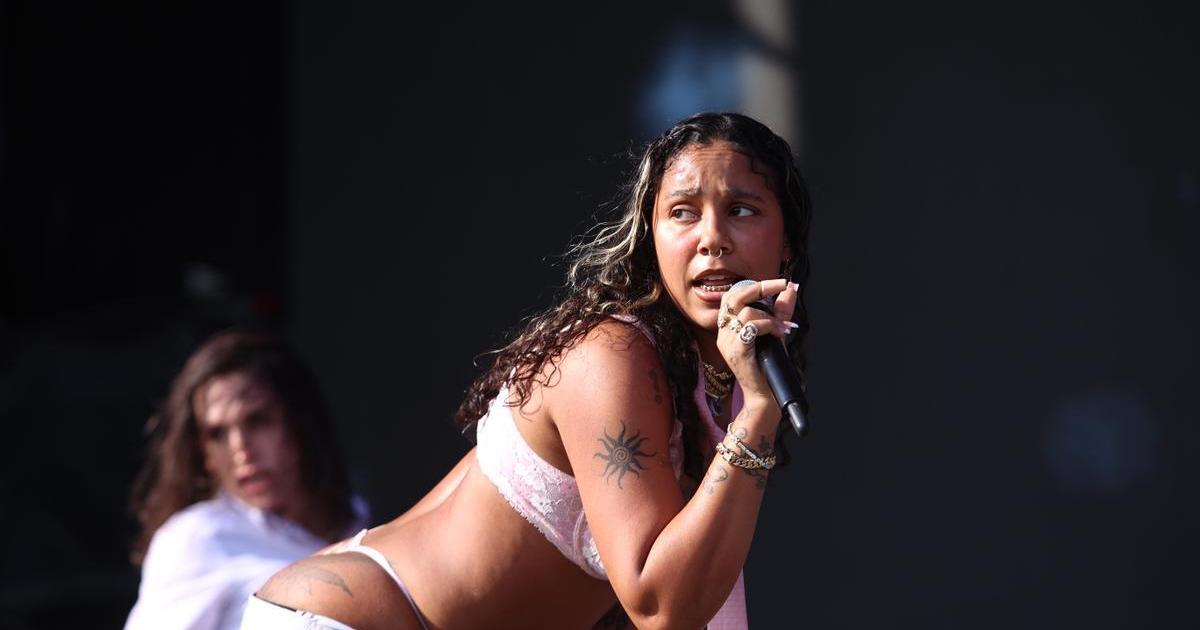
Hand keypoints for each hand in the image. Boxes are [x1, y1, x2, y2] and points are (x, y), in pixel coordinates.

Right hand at [716, 279, 798, 407]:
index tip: (777, 284)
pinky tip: (779, 333)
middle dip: (759, 288)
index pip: (732, 297)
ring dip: (770, 316)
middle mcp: (724, 334)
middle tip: (780, 286)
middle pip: (733, 298)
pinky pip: (752, 327)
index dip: (753, 286)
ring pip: (746, 313)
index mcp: (729, 328)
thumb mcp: (775, 332)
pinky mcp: (738, 352)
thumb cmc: (769, 366)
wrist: (766, 395)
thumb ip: (781, 310)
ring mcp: (728, 343)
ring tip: (782, 328)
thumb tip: (791, 288)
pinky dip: (769, 326)